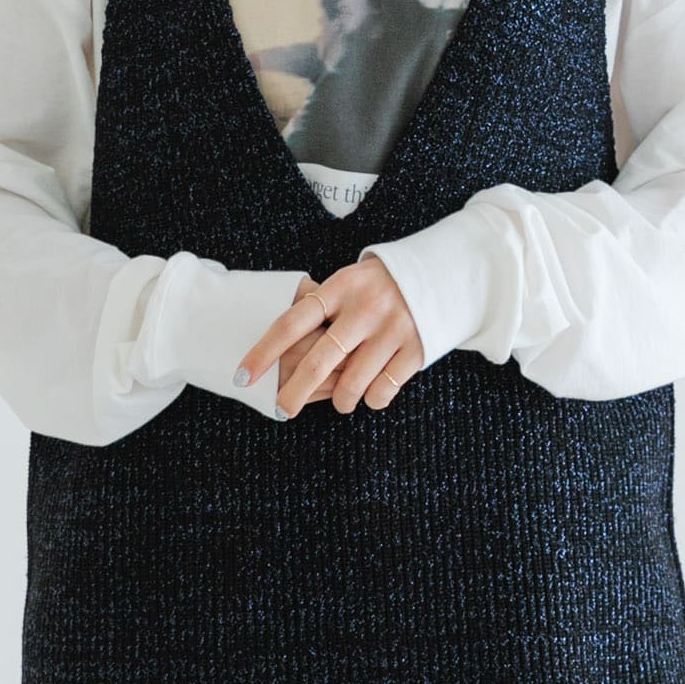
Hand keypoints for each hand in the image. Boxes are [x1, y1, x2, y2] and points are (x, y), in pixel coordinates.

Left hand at [239, 262, 423, 418]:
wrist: (442, 274)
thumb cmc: (379, 285)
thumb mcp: (348, 282)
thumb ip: (319, 306)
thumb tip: (276, 344)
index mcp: (340, 288)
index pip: (291, 323)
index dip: (263, 352)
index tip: (241, 376)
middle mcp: (364, 309)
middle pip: (318, 362)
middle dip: (294, 393)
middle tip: (281, 409)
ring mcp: (392, 331)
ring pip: (351, 386)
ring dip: (341, 401)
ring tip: (341, 401)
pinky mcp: (415, 350)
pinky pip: (382, 392)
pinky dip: (372, 399)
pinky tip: (372, 391)